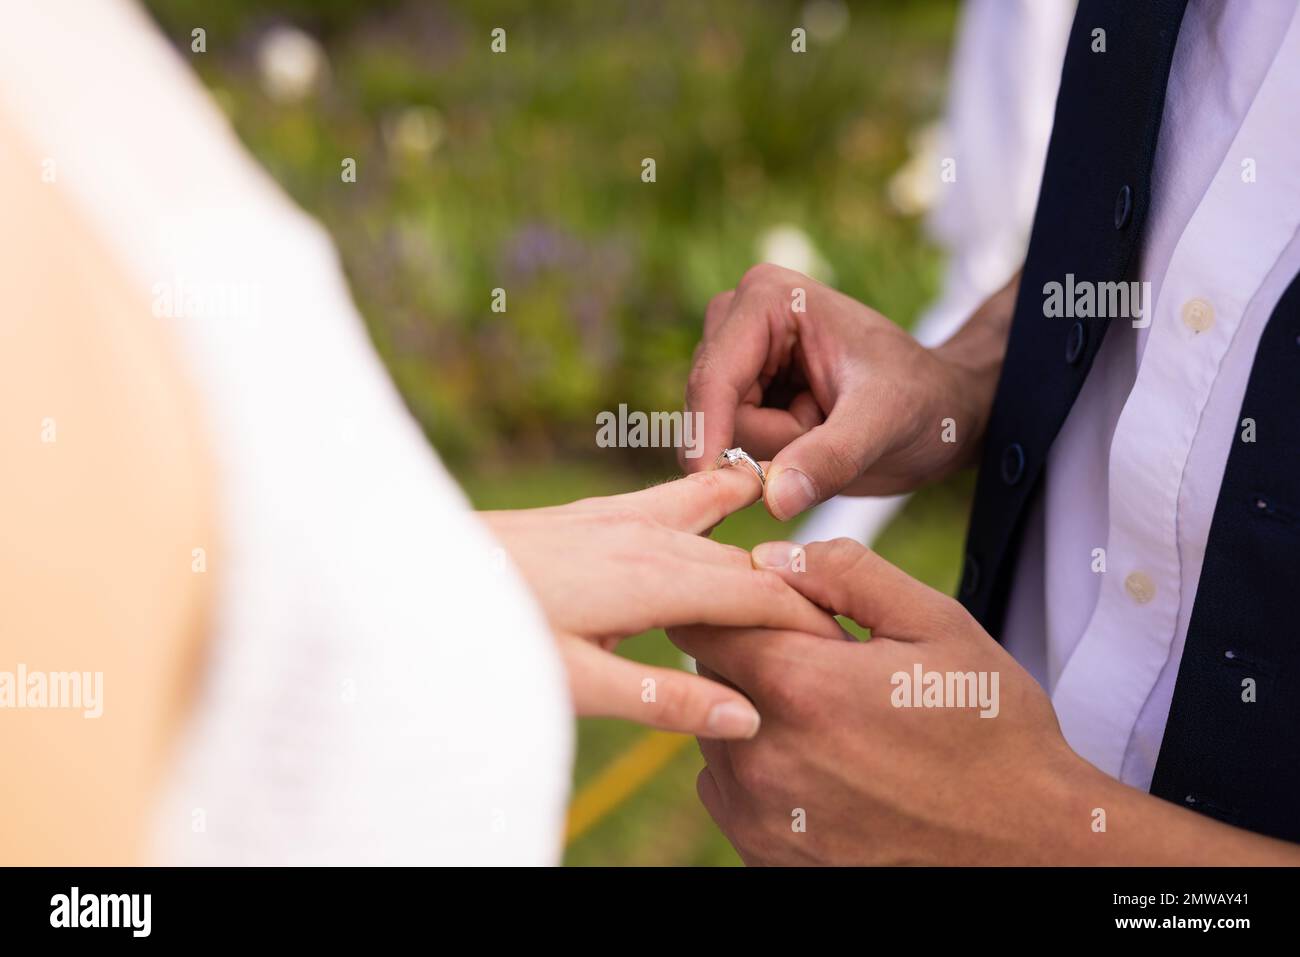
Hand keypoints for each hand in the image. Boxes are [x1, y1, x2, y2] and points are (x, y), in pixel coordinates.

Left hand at [482, 469, 843, 740]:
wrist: (413, 570)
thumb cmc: (490, 635)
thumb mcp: (574, 683)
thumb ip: (662, 700)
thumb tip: (746, 716)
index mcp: (652, 579)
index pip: (757, 593)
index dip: (807, 618)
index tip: (850, 642)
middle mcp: (644, 537)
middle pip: (743, 558)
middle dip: (794, 585)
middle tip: (843, 615)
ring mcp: (615, 519)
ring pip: (712, 517)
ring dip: (761, 533)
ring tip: (807, 537)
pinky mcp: (590, 515)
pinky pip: (670, 498)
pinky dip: (711, 496)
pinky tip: (721, 490)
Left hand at [669, 537, 1081, 864]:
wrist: (1026, 845)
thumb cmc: (990, 729)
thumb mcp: (936, 625)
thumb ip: (845, 574)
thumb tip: (769, 556)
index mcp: (800, 685)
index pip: (704, 618)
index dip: (737, 602)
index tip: (775, 606)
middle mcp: (764, 754)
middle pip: (707, 673)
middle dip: (751, 653)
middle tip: (822, 662)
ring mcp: (759, 813)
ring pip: (715, 729)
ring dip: (754, 710)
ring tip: (831, 718)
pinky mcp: (763, 853)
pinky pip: (727, 788)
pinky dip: (758, 767)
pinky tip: (823, 764)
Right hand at [683, 265, 1016, 518]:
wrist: (942, 410)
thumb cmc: (923, 402)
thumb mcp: (882, 426)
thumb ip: (828, 459)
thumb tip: (773, 499)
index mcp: (768, 297)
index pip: (714, 378)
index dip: (708, 436)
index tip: (715, 487)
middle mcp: (741, 316)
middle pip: (712, 407)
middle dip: (765, 438)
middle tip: (826, 426)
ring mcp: (738, 352)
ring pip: (718, 430)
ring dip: (770, 448)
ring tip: (824, 425)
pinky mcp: (743, 386)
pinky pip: (729, 442)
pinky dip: (769, 454)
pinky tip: (811, 433)